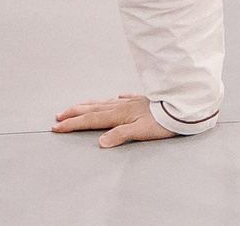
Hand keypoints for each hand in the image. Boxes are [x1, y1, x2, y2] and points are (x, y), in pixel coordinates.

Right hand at [52, 93, 174, 148]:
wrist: (181, 107)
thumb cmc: (163, 122)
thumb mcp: (141, 132)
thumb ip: (120, 135)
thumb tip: (101, 142)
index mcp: (119, 114)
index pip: (91, 120)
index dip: (73, 124)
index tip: (57, 127)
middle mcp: (122, 106)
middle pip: (92, 109)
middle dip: (74, 113)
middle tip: (58, 116)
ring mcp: (131, 102)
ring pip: (104, 103)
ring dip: (88, 105)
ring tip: (77, 107)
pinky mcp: (141, 100)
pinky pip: (123, 99)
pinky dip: (115, 99)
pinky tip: (116, 97)